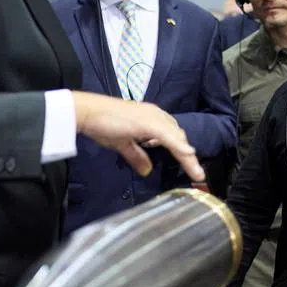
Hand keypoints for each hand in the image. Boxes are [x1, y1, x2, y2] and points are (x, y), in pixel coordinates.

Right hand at [72, 91, 204, 181]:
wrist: (89, 112)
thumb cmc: (102, 124)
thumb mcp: (123, 143)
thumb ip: (136, 156)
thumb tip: (146, 170)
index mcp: (151, 118)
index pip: (172, 136)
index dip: (182, 151)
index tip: (192, 167)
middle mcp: (156, 115)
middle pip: (178, 137)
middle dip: (187, 156)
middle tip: (197, 174)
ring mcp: (153, 118)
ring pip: (176, 138)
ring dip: (187, 156)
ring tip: (196, 172)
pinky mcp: (148, 123)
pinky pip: (168, 137)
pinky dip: (179, 146)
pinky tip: (188, 154)